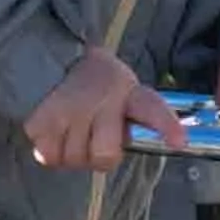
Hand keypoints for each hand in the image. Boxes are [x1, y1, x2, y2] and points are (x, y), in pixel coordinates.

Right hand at [24, 46, 187, 170]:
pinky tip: (54, 132)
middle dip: (100, 157)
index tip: (179, 141)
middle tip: (94, 142)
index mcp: (128, 91)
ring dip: (73, 154)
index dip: (165, 125)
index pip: (151, 109)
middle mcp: (100, 97)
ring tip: (72, 132)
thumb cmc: (96, 88)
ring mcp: (68, 107)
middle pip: (105, 154)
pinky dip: (50, 151)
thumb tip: (160, 146)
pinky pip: (48, 154)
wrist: (50, 60)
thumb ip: (136, 119)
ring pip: (74, 158)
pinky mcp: (40, 117)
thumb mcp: (125, 92)